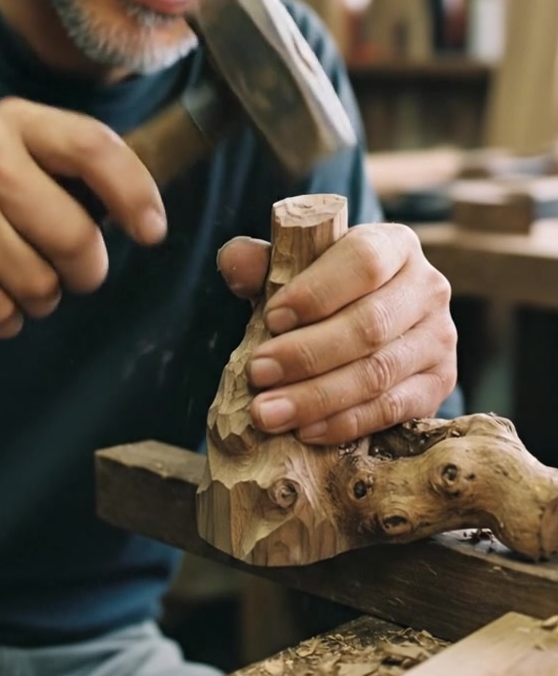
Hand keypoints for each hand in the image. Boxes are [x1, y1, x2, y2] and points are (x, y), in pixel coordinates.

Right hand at [0, 97, 165, 337]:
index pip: (95, 147)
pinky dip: (3, 318)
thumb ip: (76, 173)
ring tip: (12, 276)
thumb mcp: (20, 161)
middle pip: (77, 235)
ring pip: (41, 284)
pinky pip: (1, 311)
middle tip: (69, 271)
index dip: (135, 192)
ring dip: (39, 298)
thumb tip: (147, 214)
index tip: (153, 231)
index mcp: (16, 122)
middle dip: (85, 270)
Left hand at [217, 221, 456, 444]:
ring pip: (378, 372)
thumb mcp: (297, 269)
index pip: (363, 262)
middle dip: (306, 354)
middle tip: (258, 374)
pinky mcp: (440, 384)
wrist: (372, 325)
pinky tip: (306, 430)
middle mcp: (428, 287)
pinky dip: (345, 422)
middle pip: (369, 324)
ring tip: (268, 412)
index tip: (272, 318)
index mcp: (395, 245)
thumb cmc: (328, 290)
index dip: (317, 291)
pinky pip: (392, 409)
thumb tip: (235, 261)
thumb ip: (264, 262)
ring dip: (318, 397)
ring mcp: (440, 338)